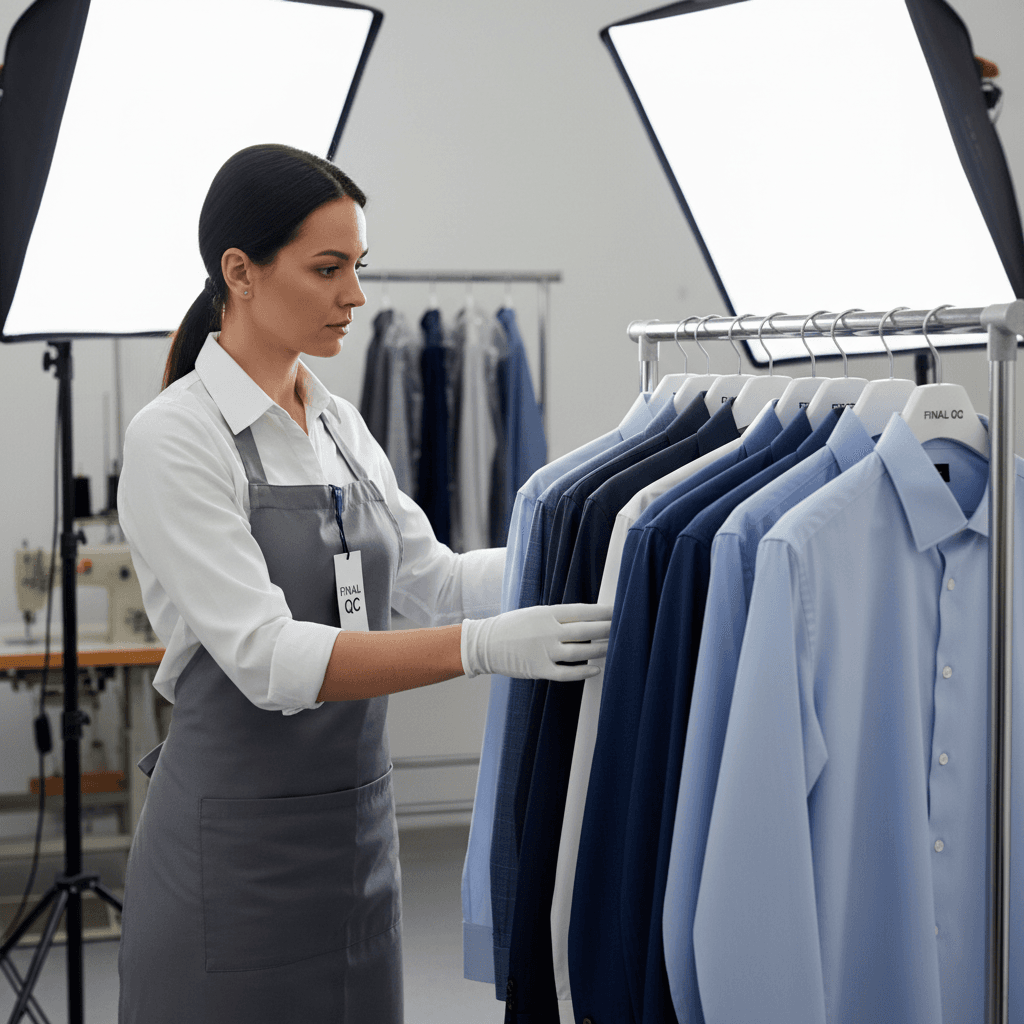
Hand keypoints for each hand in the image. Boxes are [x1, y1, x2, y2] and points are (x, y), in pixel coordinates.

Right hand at [461, 603, 612, 681]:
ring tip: (612, 647)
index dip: (602, 612)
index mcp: (547, 613)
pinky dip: (583, 672)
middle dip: (607, 629)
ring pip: (581, 651)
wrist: (485, 644)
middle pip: (586, 629)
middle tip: (622, 628)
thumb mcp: (534, 614)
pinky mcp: (539, 669)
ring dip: (600, 649)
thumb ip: (558, 617)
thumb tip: (585, 619)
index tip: (617, 611)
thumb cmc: (511, 627)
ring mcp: (544, 651)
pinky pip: (567, 672)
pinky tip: (595, 669)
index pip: (582, 611)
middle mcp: (548, 631)